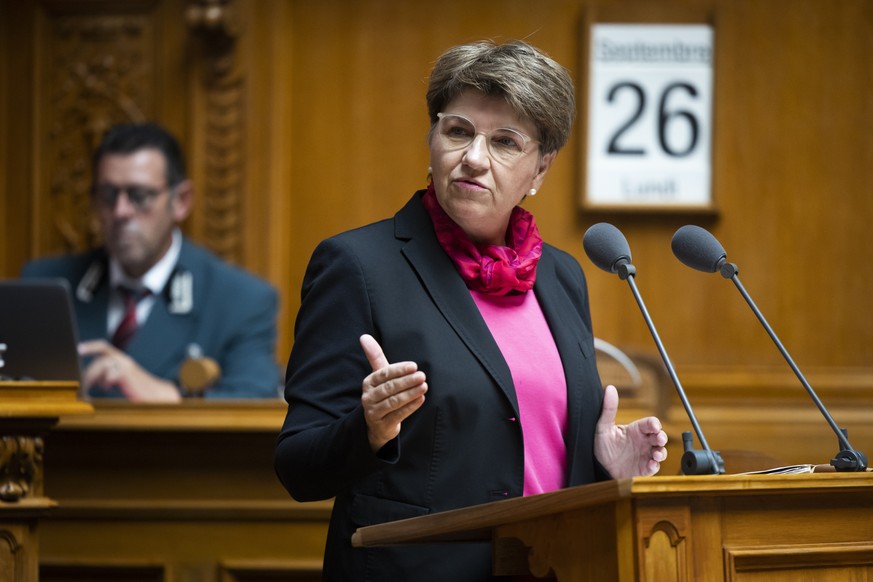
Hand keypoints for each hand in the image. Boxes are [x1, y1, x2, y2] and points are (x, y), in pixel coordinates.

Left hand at [78, 340, 181, 402]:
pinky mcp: (128, 374)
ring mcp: (127, 366)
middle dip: (90, 372)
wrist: (159, 394)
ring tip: (93, 387)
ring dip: (95, 377)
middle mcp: (125, 360)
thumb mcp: (123, 380)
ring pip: (104, 365)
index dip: (91, 346)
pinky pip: (111, 373)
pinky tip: (108, 388)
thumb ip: (110, 376)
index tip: (80, 348)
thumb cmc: (141, 390)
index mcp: (123, 360)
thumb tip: (95, 380)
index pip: (104, 347)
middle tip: (85, 383)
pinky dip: (106, 381)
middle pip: (101, 360)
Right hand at [359, 334, 426, 451]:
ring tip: (424, 387)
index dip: (399, 370)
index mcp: (369, 382)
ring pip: (393, 402)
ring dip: (410, 394)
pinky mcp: (382, 425)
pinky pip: (397, 415)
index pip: (383, 374)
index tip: (414, 366)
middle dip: (406, 381)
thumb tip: (364, 336)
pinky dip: (410, 407)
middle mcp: (368, 397)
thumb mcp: (379, 376)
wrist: (377, 424)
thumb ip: (375, 356)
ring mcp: (374, 412)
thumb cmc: (381, 394)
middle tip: (422, 376)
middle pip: (389, 388)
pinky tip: (421, 399)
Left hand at [594, 385, 667, 478]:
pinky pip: (654, 467)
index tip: (655, 426)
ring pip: (661, 451)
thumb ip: (608, 409)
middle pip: (660, 436)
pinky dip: (654, 466)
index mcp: (635, 430)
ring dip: (661, 452)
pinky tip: (650, 465)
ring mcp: (645, 455)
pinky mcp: (643, 468)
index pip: (650, 423)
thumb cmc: (602, 445)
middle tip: (659, 439)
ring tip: (656, 454)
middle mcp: (643, 441)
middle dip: (662, 437)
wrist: (598, 466)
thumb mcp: (603, 427)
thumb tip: (610, 388)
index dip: (655, 424)